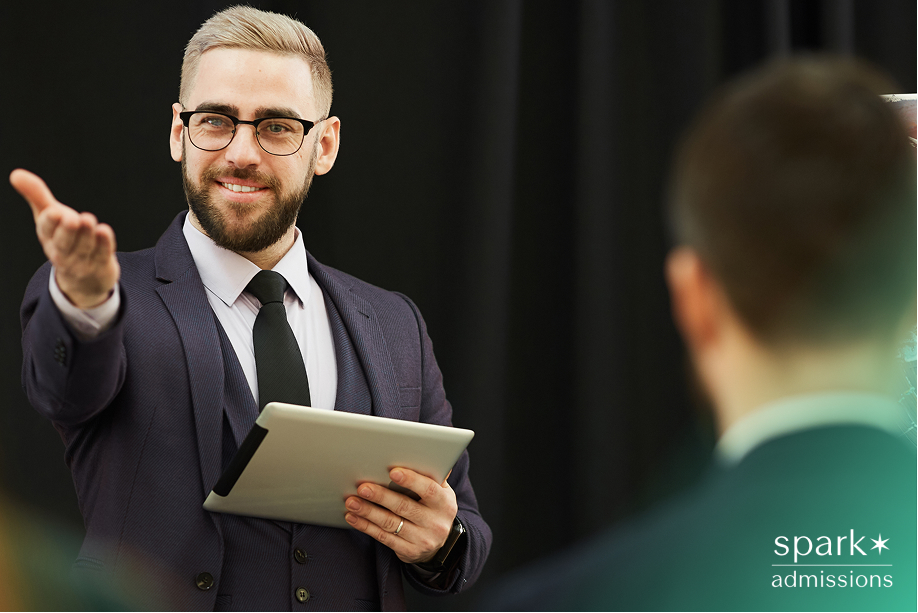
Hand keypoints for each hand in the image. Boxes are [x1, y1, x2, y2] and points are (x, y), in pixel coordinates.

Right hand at [11, 169, 119, 307]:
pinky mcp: (101, 265)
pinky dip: (104, 244)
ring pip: (84, 248)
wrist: (85, 276)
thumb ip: (36, 195)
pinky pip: (102, 254)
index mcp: (47, 237)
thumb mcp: (49, 216)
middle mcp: (62, 251)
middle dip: (67, 230)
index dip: (50, 222)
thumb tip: (16, 174)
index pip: (46, 229)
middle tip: (72, 218)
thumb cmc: (64, 238)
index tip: (54, 211)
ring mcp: (82, 261)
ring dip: (87, 234)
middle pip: (63, 242)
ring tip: (88, 220)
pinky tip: (104, 231)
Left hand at [344, 467, 457, 564]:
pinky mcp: (408, 552)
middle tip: (362, 487)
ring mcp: (422, 540)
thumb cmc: (435, 508)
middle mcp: (435, 523)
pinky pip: (383, 538)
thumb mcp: (441, 492)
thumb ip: (432, 476)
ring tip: (351, 501)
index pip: (428, 490)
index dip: (411, 480)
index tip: (393, 472)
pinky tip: (353, 517)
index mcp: (444, 503)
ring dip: (368, 512)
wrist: (440, 543)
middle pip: (404, 507)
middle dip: (381, 496)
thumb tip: (425, 454)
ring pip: (390, 523)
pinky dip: (366, 526)